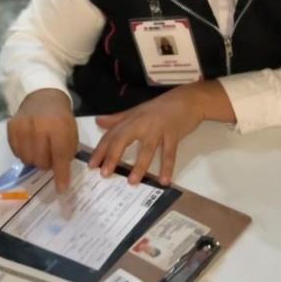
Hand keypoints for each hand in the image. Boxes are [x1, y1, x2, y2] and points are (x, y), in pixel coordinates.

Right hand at [7, 89, 77, 191]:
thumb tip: (60, 178)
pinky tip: (30, 144)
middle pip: (41, 161)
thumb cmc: (61, 119)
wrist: (43, 98)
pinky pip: (16, 153)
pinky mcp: (11, 127)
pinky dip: (24, 154)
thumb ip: (66, 154)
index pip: (59, 156)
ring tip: (39, 150)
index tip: (61, 189)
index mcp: (58, 127)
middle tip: (50, 157)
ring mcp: (22, 126)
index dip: (61, 175)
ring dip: (35, 160)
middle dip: (47, 164)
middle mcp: (38, 126)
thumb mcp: (71, 133)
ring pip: (27, 159)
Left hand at [89, 82, 226, 184]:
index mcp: (130, 120)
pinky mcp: (174, 135)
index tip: (92, 165)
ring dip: (139, 166)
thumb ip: (118, 119)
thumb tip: (98, 122)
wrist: (189, 99)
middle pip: (123, 140)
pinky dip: (167, 167)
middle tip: (104, 174)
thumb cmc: (161, 107)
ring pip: (146, 149)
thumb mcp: (136, 111)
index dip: (101, 150)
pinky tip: (164, 181)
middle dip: (112, 157)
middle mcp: (141, 124)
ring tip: (132, 182)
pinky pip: (169, 153)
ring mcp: (158, 129)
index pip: (111, 135)